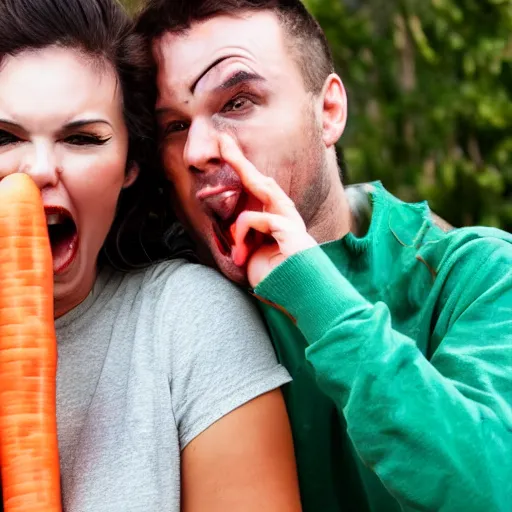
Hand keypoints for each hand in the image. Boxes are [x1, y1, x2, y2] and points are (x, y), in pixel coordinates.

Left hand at [219, 135, 316, 287]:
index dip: (244, 172)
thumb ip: (245, 239)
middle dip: (241, 161)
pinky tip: (243, 256)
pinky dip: (243, 235)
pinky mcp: (290, 228)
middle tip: (223, 141)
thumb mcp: (253, 257)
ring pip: (264, 190)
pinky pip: (256, 218)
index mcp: (277, 223)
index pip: (259, 192)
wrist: (301, 299)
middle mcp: (286, 217)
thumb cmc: (278, 282)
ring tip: (235, 216)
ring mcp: (290, 220)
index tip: (228, 154)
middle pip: (263, 181)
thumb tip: (232, 229)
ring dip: (242, 198)